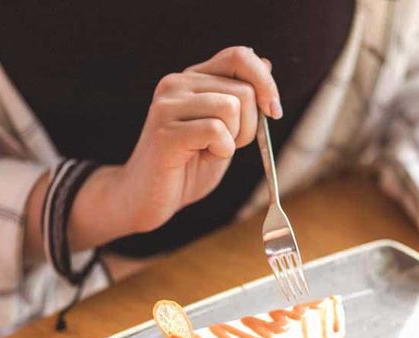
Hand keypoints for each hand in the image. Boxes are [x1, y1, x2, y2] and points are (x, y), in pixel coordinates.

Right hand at [26, 46, 281, 258]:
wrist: (146, 198)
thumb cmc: (186, 167)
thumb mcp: (224, 130)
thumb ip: (239, 98)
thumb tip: (266, 64)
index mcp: (191, 79)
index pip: (239, 56)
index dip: (265, 82)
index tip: (273, 111)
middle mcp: (176, 83)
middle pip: (243, 90)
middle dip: (249, 126)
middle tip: (224, 145)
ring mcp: (167, 105)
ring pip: (232, 108)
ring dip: (233, 139)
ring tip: (208, 151)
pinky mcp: (165, 131)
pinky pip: (216, 131)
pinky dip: (220, 151)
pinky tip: (200, 157)